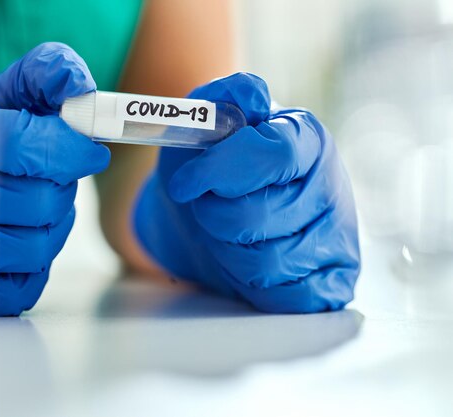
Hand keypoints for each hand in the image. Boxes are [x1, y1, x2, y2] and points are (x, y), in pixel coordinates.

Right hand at [0, 43, 109, 315]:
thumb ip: (43, 75)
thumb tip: (81, 86)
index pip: (26, 144)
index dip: (72, 147)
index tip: (91, 150)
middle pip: (40, 202)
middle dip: (62, 189)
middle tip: (52, 179)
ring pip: (37, 247)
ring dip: (53, 227)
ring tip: (35, 209)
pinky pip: (23, 287)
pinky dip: (35, 265)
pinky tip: (19, 239)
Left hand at [134, 73, 359, 312]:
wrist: (206, 217)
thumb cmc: (206, 168)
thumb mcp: (202, 123)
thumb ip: (223, 97)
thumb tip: (254, 95)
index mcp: (307, 140)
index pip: (274, 154)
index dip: (220, 171)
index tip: (184, 183)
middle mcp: (331, 187)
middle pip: (258, 217)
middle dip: (214, 218)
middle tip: (209, 209)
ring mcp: (338, 237)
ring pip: (268, 264)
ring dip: (227, 253)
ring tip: (227, 235)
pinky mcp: (336, 280)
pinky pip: (289, 298)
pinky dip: (253, 286)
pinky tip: (247, 264)